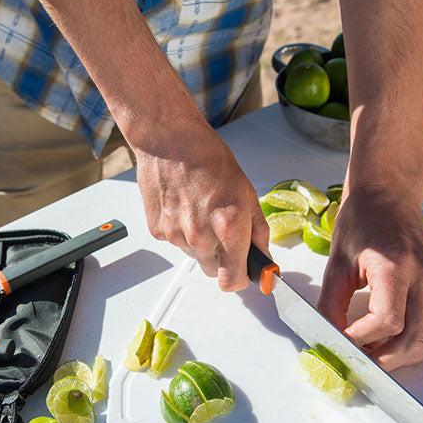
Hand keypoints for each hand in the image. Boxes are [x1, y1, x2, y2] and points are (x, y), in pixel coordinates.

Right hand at [131, 116, 268, 291]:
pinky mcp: (158, 230)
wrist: (169, 141)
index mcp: (229, 227)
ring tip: (199, 209)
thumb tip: (264, 258)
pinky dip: (180, 231)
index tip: (243, 272)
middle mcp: (201, 236)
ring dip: (200, 242)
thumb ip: (258, 231)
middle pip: (213, 271)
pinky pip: (175, 243)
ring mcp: (176, 235)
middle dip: (221, 257)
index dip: (240, 279)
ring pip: (194, 256)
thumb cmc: (208, 159)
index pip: (233, 281)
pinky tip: (183, 206)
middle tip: (221, 228)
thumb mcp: (247, 192)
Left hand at [317, 186, 422, 370]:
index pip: (387, 321)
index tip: (342, 342)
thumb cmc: (361, 223)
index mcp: (396, 267)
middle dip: (384, 359)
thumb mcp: (337, 262)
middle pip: (414, 339)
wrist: (388, 198)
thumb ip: (331, 303)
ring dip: (405, 357)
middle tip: (358, 360)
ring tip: (377, 353)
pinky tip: (399, 340)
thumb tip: (329, 336)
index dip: (362, 340)